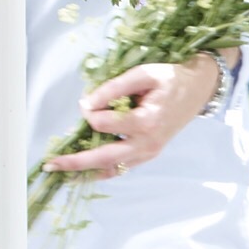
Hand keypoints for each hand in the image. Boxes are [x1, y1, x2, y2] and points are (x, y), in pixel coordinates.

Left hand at [50, 54, 226, 180]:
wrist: (198, 90)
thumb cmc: (170, 79)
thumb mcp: (142, 74)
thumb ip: (113, 89)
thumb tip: (86, 104)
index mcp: (147, 121)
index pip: (104, 124)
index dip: (89, 111)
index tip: (86, 101)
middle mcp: (147, 143)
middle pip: (104, 157)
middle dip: (74, 162)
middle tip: (50, 164)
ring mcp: (148, 153)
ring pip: (111, 168)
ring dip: (84, 171)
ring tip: (61, 172)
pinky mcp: (147, 155)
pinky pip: (121, 168)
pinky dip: (101, 171)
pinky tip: (83, 173)